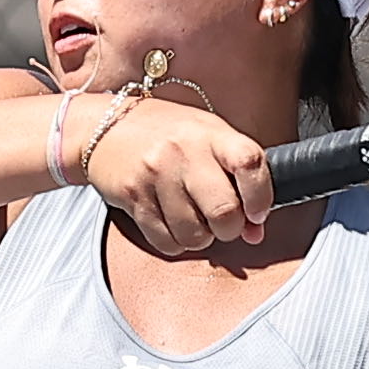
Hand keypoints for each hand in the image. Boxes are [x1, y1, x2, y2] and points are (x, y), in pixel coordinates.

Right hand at [83, 63, 279, 254]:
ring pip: (195, 235)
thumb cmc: (169, 135)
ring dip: (200, 237)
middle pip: (224, 211)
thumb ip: (237, 179)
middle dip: (230, 229)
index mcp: (212, 134)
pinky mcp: (133, 196)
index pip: (249, 163)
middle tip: (223, 222)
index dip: (261, 197)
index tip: (257, 213)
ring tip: (193, 218)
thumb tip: (256, 232)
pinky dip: (175, 242)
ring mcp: (156, 174)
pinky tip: (171, 221)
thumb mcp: (208, 140)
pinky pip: (167, 242)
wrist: (107, 126)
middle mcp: (184, 151)